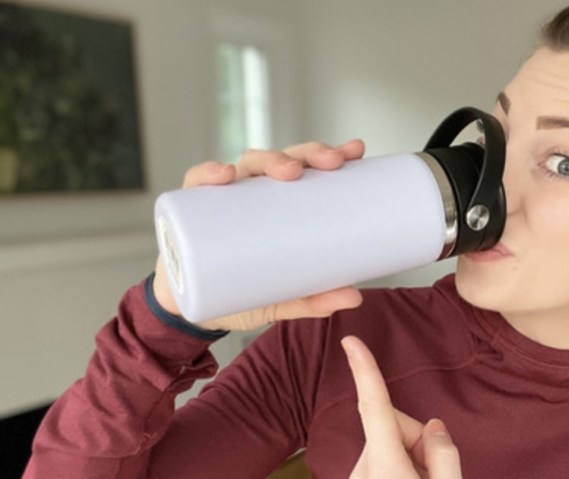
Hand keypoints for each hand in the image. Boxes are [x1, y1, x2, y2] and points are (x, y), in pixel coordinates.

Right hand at [152, 140, 366, 330]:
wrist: (191, 307)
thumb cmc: (243, 292)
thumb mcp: (282, 299)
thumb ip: (314, 299)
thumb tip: (355, 296)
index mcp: (280, 202)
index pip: (306, 167)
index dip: (328, 152)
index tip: (355, 151)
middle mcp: (254, 192)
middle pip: (282, 159)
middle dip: (308, 153)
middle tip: (330, 164)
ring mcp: (223, 198)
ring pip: (247, 163)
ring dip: (268, 159)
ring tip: (285, 171)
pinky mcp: (190, 210)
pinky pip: (195, 182)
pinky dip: (207, 174)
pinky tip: (224, 175)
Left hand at [342, 336, 462, 478]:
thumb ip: (445, 453)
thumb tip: (434, 426)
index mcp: (385, 468)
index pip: (375, 408)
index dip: (365, 371)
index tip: (350, 341)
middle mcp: (363, 470)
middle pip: (396, 426)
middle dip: (419, 441)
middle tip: (434, 474)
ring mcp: (358, 478)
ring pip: (392, 442)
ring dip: (412, 457)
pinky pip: (385, 457)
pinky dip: (401, 466)